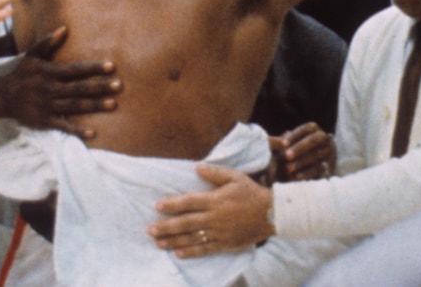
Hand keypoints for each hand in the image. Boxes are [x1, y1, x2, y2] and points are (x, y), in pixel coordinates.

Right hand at [0, 25, 118, 138]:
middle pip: (80, 88)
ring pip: (76, 106)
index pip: (76, 69)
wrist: (2, 97)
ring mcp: (48, 106)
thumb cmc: (21, 73)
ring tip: (113, 104)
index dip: (94, 68)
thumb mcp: (32, 55)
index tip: (111, 66)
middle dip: (100, 87)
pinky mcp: (45, 121)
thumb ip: (48, 42)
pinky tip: (93, 133)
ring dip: (95, 105)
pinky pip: (63, 125)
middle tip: (119, 85)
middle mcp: (51, 89)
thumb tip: (65, 28)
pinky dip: (77, 130)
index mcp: (50, 72)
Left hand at [148, 164, 273, 257]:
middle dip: (166, 227)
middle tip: (149, 230)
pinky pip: (205, 249)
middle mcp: (214, 218)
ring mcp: (219, 233)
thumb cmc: (251, 192)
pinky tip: (178, 254)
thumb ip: (214, 172)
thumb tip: (197, 167)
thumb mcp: (234, 177)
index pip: (188, 202)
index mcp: (214, 200)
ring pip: (192, 238)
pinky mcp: (225, 244)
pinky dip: (191, 252)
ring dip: (173, 241)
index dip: (171, 204)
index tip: (156, 206)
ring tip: (158, 243)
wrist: (271, 213)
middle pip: (186, 223)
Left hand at [271, 123, 335, 181]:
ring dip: (301, 161)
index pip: (306, 129)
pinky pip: (318, 169)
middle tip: (286, 156)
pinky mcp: (328, 167)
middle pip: (313, 141)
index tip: (282, 144)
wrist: (299, 165)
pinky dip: (306, 173)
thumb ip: (278, 141)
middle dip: (299, 148)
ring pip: (316, 155)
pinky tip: (296, 176)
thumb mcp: (283, 143)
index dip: (294, 136)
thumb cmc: (288, 149)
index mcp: (313, 128)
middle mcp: (323, 138)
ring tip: (287, 168)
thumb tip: (275, 142)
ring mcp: (327, 152)